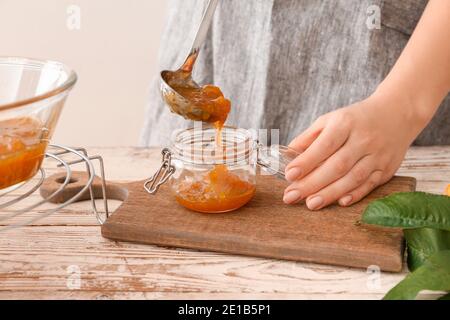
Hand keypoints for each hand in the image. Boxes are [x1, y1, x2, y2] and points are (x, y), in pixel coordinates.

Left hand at [283, 92, 422, 209]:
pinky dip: (355, 195)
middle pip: (337, 165)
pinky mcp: (387, 169)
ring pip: (353, 178)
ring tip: (311, 204)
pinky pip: (370, 185)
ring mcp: (377, 155)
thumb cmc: (355, 120)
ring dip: (331, 193)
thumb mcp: (330, 120)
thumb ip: (308, 138)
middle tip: (292, 196)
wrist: (397, 114)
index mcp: (345, 123)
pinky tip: (339, 202)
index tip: (289, 174)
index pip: (325, 144)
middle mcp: (364, 139)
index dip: (307, 161)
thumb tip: (287, 156)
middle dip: (313, 183)